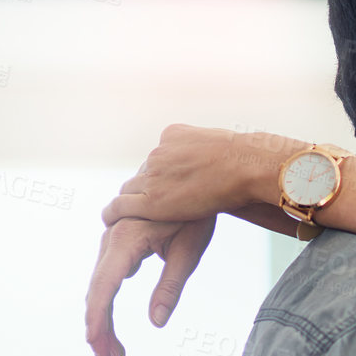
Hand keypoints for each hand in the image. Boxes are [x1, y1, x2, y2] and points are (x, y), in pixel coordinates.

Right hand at [85, 216, 216, 355]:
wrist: (194, 181)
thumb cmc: (195, 216)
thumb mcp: (188, 252)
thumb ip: (170, 287)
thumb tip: (157, 323)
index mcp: (127, 240)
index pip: (105, 286)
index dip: (98, 318)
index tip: (96, 345)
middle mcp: (112, 239)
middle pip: (98, 292)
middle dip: (101, 330)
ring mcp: (112, 241)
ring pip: (101, 288)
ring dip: (104, 321)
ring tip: (116, 353)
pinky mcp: (118, 244)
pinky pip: (107, 278)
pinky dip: (109, 305)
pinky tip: (113, 331)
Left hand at [100, 123, 294, 228]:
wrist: (245, 166)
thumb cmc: (246, 160)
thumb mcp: (222, 144)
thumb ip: (209, 150)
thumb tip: (217, 160)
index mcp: (173, 135)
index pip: (160, 157)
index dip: (161, 175)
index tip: (166, 186)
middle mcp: (159, 152)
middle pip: (144, 174)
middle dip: (146, 188)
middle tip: (149, 204)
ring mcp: (153, 175)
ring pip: (130, 189)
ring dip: (129, 201)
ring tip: (122, 215)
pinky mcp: (151, 200)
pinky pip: (121, 206)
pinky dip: (113, 213)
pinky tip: (109, 220)